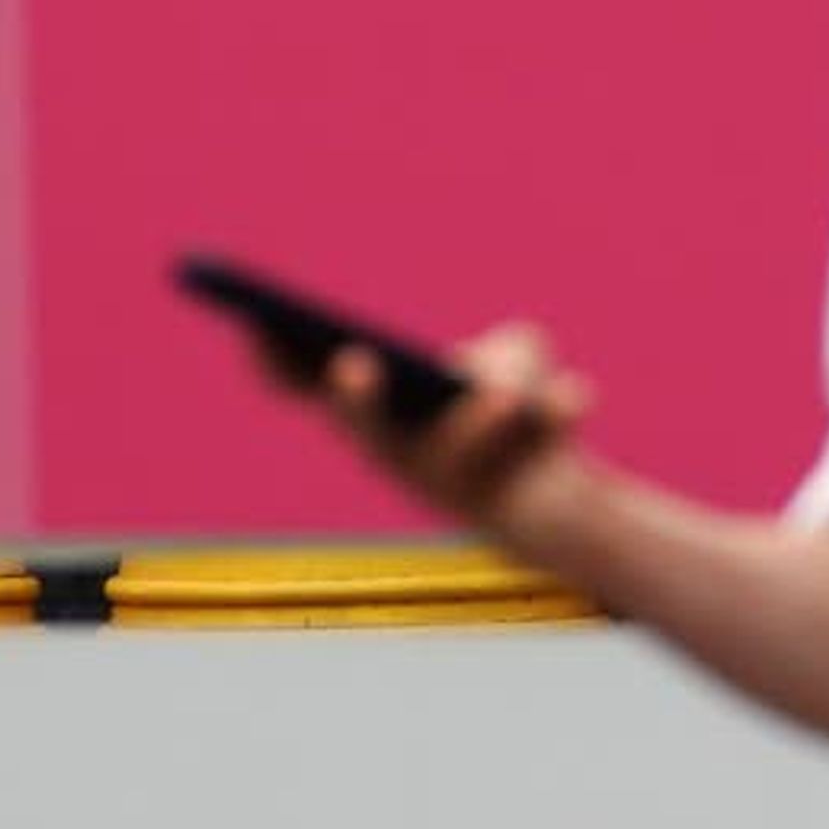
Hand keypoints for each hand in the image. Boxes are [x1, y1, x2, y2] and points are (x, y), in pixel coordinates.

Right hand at [302, 321, 596, 545]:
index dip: (274, 364)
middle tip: (353, 362)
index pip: (306, 391)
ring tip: (499, 396)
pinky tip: (575, 393)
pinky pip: (537, 456)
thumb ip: (510, 351)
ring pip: (455, 461)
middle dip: (358, 405)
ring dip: (475, 427)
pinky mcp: (517, 507)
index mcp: (374, 416)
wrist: (565, 506)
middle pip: (369, 438)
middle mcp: (400, 460)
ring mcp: (455, 490)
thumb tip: (514, 382)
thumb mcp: (515, 358)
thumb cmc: (514, 415)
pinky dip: (559, 413)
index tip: (253, 321)